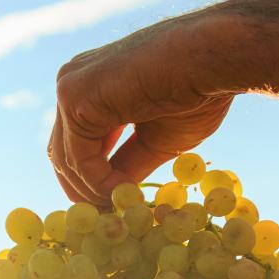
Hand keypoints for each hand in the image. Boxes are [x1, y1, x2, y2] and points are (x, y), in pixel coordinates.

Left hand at [50, 9, 239, 202]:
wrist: (216, 57)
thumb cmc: (198, 91)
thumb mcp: (157, 140)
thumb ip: (129, 165)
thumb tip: (113, 198)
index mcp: (91, 89)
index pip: (74, 144)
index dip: (89, 181)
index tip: (110, 209)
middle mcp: (74, 84)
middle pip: (62, 152)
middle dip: (82, 191)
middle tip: (105, 220)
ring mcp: (70, 87)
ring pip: (66, 158)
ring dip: (93, 191)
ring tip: (122, 210)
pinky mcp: (74, 96)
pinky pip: (77, 156)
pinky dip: (97, 182)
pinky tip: (122, 193)